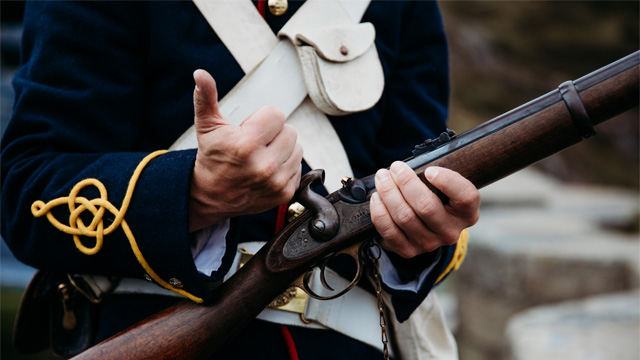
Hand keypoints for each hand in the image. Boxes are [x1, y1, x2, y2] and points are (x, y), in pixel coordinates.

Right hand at [189, 69, 302, 231]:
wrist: (212, 197)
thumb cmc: (211, 157)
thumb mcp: (207, 126)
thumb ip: (206, 97)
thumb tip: (200, 74)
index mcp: (246, 145)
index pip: (277, 114)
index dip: (262, 119)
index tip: (248, 130)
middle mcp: (264, 166)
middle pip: (290, 131)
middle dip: (274, 133)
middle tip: (255, 144)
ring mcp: (276, 182)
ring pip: (298, 148)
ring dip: (282, 149)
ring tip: (261, 156)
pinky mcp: (285, 193)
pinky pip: (298, 166)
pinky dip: (286, 165)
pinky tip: (267, 170)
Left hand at [369, 161, 479, 257]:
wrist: (426, 226)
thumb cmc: (436, 197)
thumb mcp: (445, 187)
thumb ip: (435, 177)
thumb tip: (407, 169)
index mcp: (466, 213)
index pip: (465, 197)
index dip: (447, 181)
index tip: (430, 170)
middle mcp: (450, 232)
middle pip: (426, 206)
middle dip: (405, 182)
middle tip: (395, 167)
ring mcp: (429, 244)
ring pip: (404, 217)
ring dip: (388, 193)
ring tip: (382, 178)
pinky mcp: (408, 251)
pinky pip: (389, 232)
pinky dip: (379, 213)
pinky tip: (376, 198)